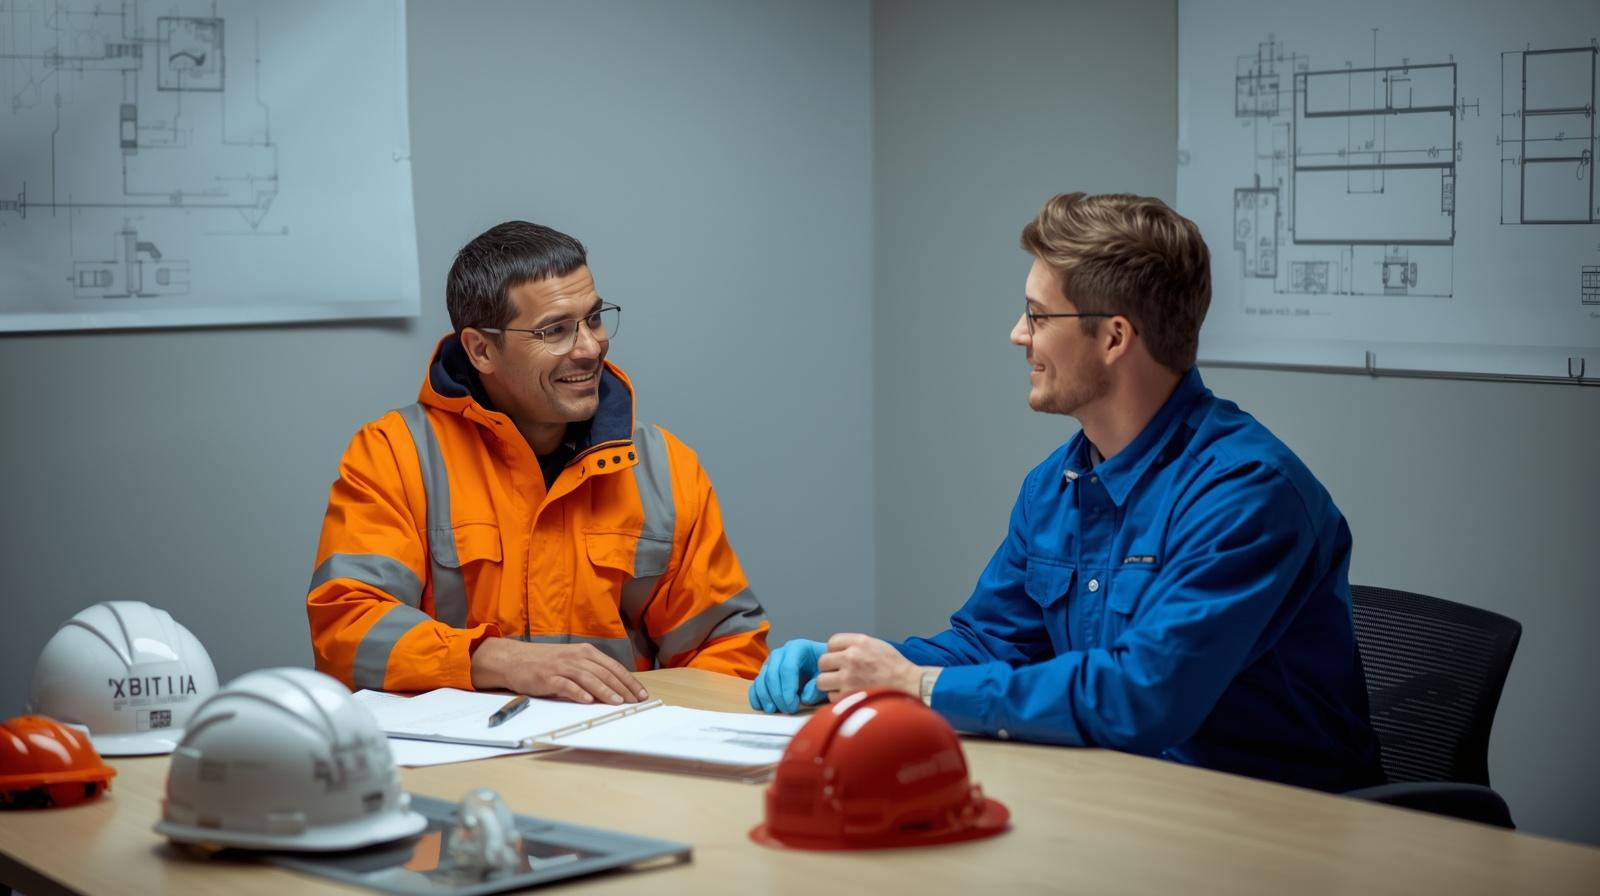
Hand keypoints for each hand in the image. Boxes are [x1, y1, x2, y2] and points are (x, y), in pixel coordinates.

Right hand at [470, 638, 648, 704]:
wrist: (515, 659)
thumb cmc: (546, 662)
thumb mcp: (572, 661)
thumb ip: (591, 671)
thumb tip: (615, 688)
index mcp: (585, 652)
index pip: (613, 667)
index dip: (629, 681)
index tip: (641, 694)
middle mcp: (576, 656)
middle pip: (605, 673)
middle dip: (623, 688)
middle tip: (635, 702)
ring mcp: (562, 666)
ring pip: (589, 678)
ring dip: (605, 690)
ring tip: (618, 702)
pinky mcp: (547, 677)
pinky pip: (565, 685)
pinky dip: (577, 692)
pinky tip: (587, 700)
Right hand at [747, 639, 825, 713]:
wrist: (820, 667)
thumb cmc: (824, 670)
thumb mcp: (826, 677)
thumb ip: (818, 687)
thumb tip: (804, 697)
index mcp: (797, 648)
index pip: (788, 667)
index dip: (788, 688)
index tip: (793, 705)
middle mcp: (781, 653)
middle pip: (772, 674)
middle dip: (778, 695)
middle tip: (788, 710)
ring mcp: (770, 662)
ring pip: (762, 679)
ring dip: (766, 697)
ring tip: (774, 710)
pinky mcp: (764, 673)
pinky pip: (756, 684)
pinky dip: (756, 696)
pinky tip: (762, 706)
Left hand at [815, 633, 919, 700]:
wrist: (909, 685)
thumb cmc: (895, 666)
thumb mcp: (876, 645)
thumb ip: (855, 646)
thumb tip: (837, 652)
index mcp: (859, 642)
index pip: (831, 642)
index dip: (834, 651)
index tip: (840, 658)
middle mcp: (851, 657)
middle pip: (823, 662)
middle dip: (830, 669)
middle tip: (840, 674)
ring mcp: (848, 678)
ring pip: (822, 681)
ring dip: (831, 684)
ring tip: (843, 686)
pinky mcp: (849, 696)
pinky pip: (831, 697)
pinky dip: (839, 698)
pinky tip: (851, 695)